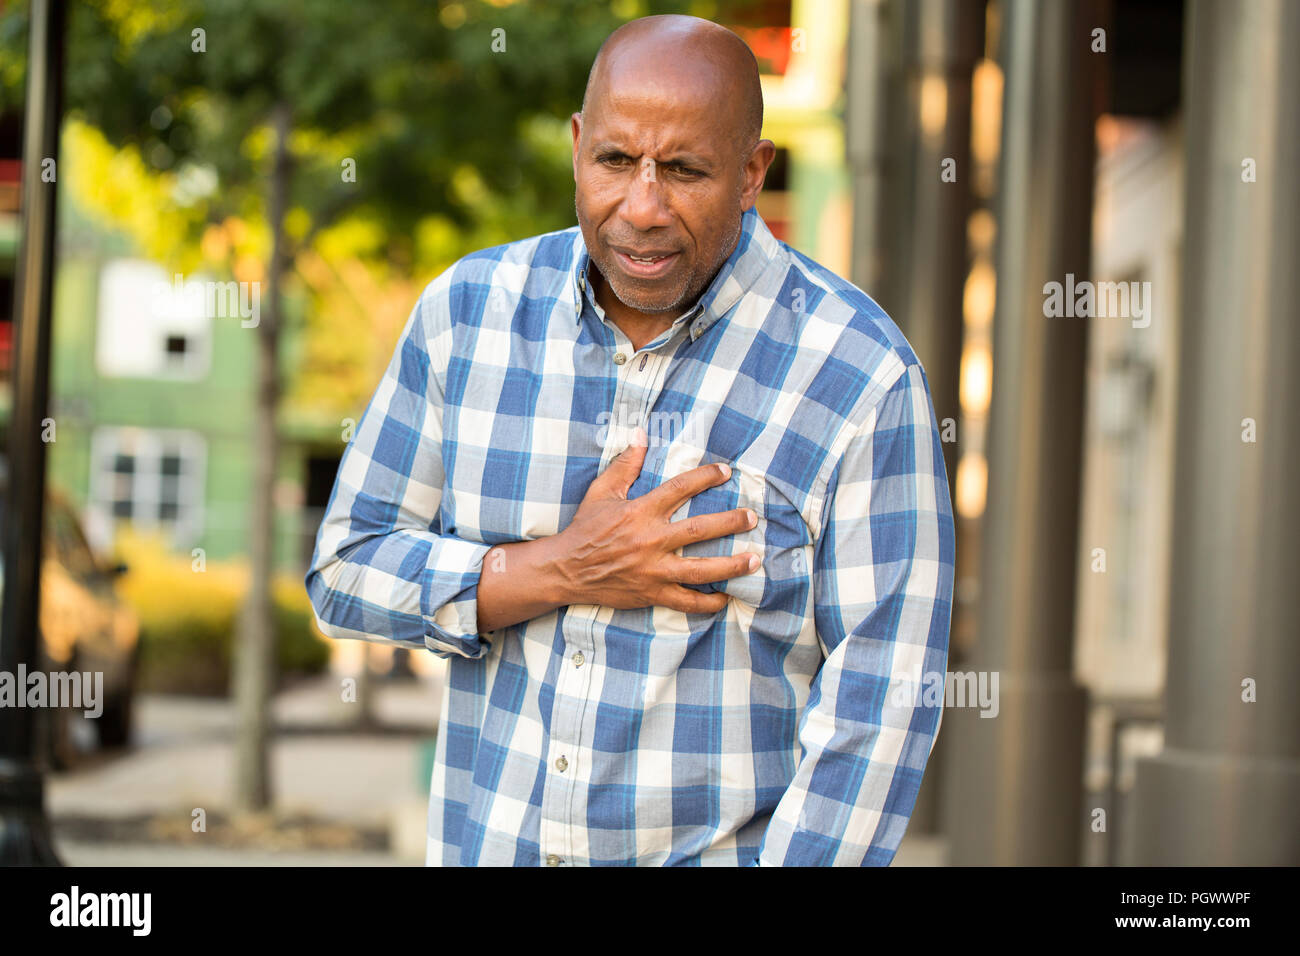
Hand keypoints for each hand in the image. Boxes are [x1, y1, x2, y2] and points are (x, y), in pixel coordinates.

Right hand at [553, 429, 759, 613]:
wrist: (565, 570)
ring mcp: (653, 570)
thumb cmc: (585, 528)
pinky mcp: (651, 594)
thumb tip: (640, 434)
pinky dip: (708, 603)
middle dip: (731, 522)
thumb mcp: (601, 492)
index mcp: (641, 511)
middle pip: (700, 530)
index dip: (706, 477)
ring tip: (755, 559)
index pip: (680, 488)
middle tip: (753, 518)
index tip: (726, 472)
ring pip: (701, 569)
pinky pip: (686, 601)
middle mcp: (651, 540)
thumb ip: (624, 464)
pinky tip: (727, 598)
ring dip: (731, 565)